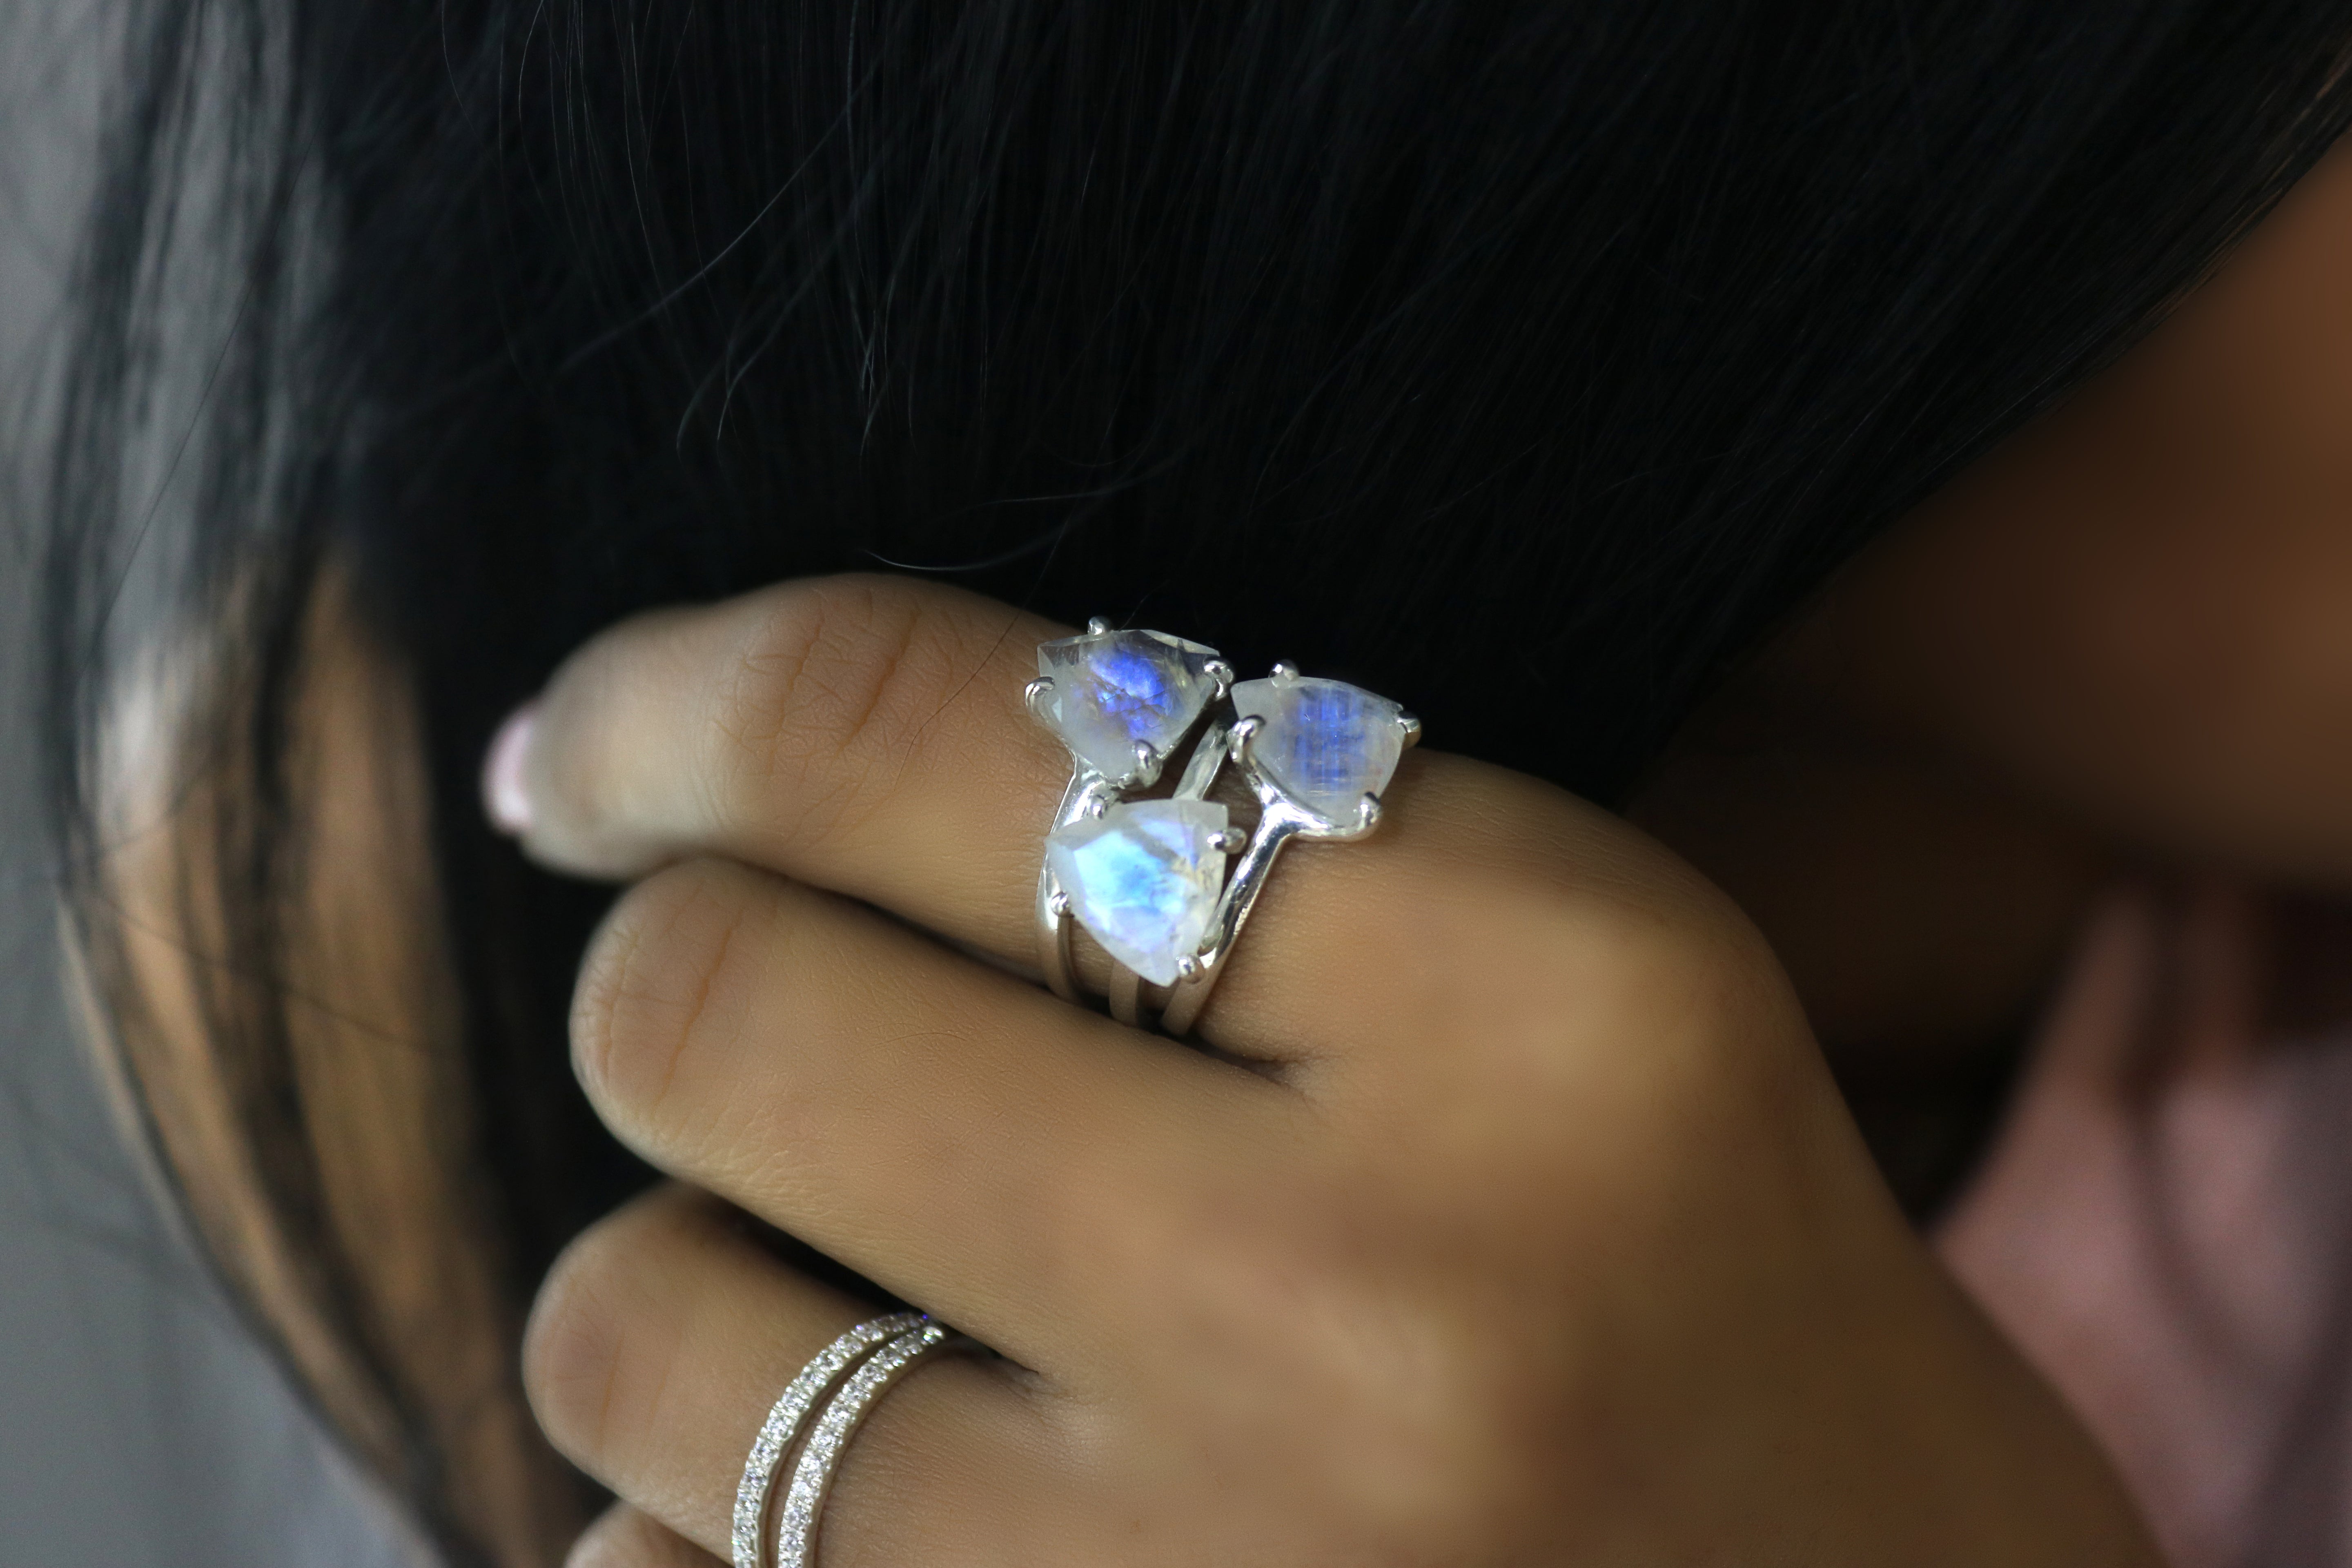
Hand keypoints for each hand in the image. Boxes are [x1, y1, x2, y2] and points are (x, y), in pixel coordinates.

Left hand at [501, 575, 2157, 1564]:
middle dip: (669, 980)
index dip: (667, 700)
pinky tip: (902, 1509)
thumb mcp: (1540, 969)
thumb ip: (1174, 841)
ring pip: (629, 1331)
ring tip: (847, 1301)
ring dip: (672, 1276)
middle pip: (714, 1017)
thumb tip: (679, 782)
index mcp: (1528, 998)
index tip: (585, 746)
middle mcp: (1359, 1303)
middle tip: (751, 1014)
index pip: (905, 732)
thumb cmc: (1673, 1283)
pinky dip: (705, 1520)